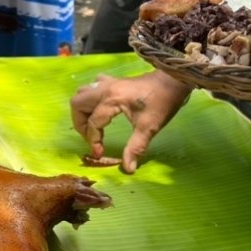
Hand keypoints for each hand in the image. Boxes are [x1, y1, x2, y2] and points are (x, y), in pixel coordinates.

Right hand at [70, 70, 192, 172]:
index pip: (93, 123)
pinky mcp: (113, 81)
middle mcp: (105, 89)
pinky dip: (90, 100)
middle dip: (80, 124)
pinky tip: (100, 109)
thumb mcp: (149, 127)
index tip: (100, 153)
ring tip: (92, 125)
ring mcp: (108, 83)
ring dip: (82, 111)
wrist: (173, 80)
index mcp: (112, 99)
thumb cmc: (162, 102)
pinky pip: (92, 88)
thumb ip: (136, 148)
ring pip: (82, 94)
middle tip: (91, 137)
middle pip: (78, 104)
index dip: (94, 141)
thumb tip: (128, 169)